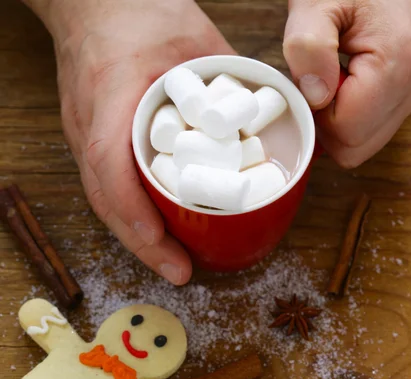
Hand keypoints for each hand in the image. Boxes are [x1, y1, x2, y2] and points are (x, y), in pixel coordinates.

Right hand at [35, 0, 234, 284]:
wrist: (95, 3)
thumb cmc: (141, 11)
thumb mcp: (196, 36)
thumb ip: (233, 75)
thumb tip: (276, 112)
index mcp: (113, 93)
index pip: (110, 162)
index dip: (135, 213)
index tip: (167, 246)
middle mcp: (91, 120)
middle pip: (106, 195)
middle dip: (142, 242)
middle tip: (181, 271)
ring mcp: (85, 131)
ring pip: (106, 196)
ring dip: (137, 235)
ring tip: (174, 262)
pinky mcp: (93, 135)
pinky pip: (110, 182)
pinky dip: (134, 212)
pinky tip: (159, 229)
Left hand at [283, 0, 410, 167]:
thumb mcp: (316, 1)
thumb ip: (308, 48)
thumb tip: (315, 97)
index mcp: (398, 64)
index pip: (346, 132)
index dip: (315, 116)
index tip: (306, 83)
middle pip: (357, 147)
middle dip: (325, 124)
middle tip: (315, 81)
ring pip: (363, 143)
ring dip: (337, 119)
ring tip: (331, 75)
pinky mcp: (408, 94)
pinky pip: (371, 127)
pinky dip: (350, 114)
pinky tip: (343, 80)